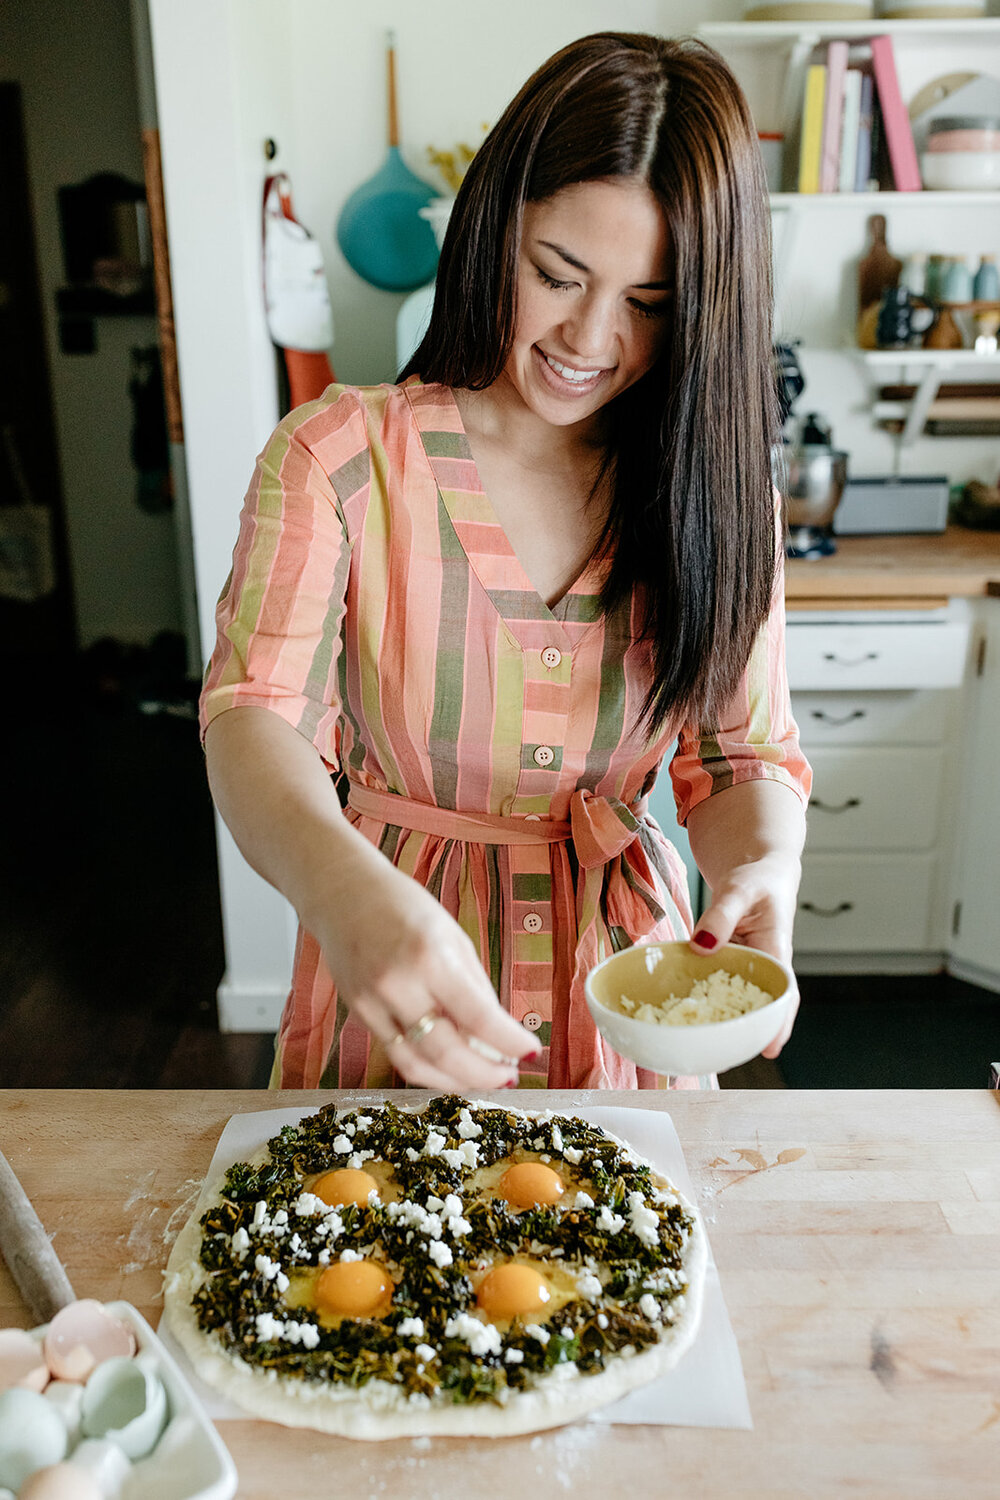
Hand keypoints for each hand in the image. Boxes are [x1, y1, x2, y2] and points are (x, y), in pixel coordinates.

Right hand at [312, 854, 537, 1089]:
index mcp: (431, 956)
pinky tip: (449, 1069)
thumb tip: (497, 1034)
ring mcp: (373, 1003)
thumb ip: (474, 987)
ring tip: (482, 1080)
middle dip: (484, 1074)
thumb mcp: (453, 936)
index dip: (509, 1043)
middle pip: (447, 1051)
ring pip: (417, 1065)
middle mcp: (399, 984)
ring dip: (456, 1081)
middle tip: (508, 1076)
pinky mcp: (358, 1013)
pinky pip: (396, 1054)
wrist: (342, 892)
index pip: (478, 1016)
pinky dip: (427, 1069)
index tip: (532, 1052)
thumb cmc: (404, 907)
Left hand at [689, 852, 800, 1057]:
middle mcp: (765, 963)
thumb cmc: (757, 877)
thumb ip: (720, 916)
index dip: (778, 1024)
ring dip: (727, 1020)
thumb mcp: (739, 890)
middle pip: (762, 1006)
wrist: (757, 866)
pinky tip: (687, 1013)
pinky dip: (707, 997)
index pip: (783, 993)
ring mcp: (748, 965)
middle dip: (750, 1033)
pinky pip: (720, 983)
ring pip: (739, 999)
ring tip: (707, 1047)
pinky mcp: (731, 961)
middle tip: (729, 1057)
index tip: (770, 1049)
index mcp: (776, 948)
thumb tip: (701, 946)